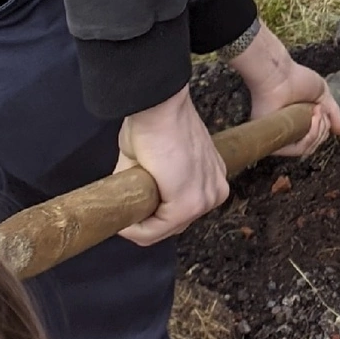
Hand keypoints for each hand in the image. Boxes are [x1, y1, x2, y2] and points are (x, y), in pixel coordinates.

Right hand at [116, 87, 230, 245]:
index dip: (151, 215)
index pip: (181, 214)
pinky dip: (134, 229)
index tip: (132, 207)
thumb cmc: (156, 124)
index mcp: (211, 178)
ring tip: (124, 207)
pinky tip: (124, 217)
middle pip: (173, 225)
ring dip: (139, 225)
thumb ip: (154, 183)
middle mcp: (215, 191)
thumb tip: (134, 197)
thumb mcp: (160, 160)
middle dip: (145, 221)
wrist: (159, 107)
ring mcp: (204, 199)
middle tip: (125, 208)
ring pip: (163, 231)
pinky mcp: (187, 204)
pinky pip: (154, 231)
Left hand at [232, 22, 339, 158]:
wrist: (279, 75)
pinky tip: (313, 121)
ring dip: (319, 131)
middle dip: (324, 128)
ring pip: (307, 148)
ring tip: (317, 112)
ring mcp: (283, 136)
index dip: (325, 128)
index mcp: (300, 121)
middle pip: (314, 144)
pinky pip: (296, 149)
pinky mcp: (274, 140)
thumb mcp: (322, 93)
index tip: (325, 112)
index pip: (317, 136)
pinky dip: (310, 137)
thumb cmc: (296, 78)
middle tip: (321, 111)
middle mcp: (291, 130)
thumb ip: (333, 113)